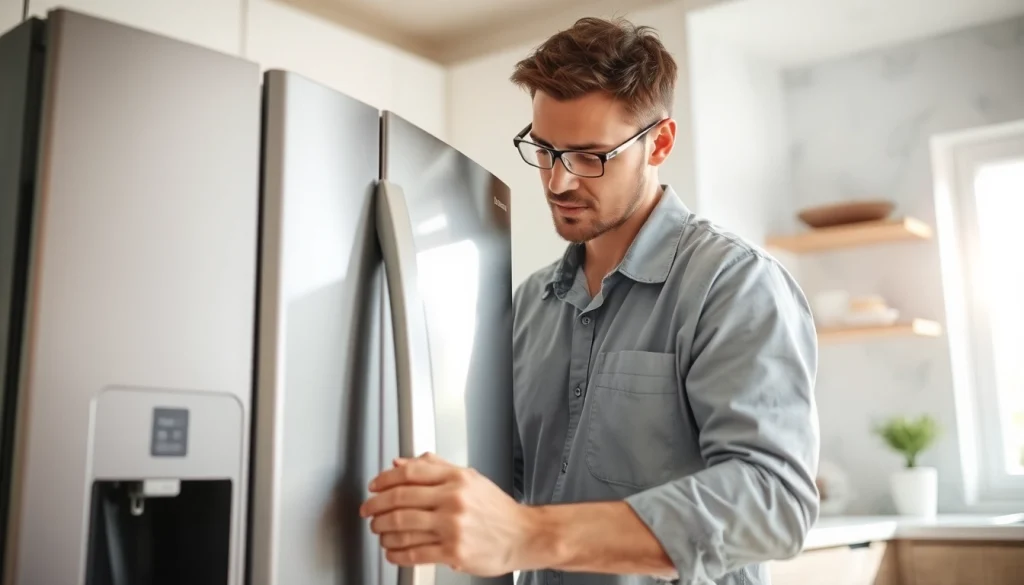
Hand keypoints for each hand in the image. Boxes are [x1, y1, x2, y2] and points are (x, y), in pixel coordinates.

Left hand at [359, 452, 539, 575]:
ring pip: (402, 526)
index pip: (410, 473)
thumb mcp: (470, 478)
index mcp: (457, 478)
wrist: (524, 535)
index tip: (374, 487)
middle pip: (400, 499)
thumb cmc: (497, 509)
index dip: (384, 479)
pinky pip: (415, 552)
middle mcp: (454, 500)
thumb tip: (400, 463)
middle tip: (368, 511)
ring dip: (382, 530)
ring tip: (379, 531)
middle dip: (376, 506)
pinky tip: (392, 551)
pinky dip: (397, 553)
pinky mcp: (454, 551)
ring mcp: (453, 527)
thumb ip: (435, 467)